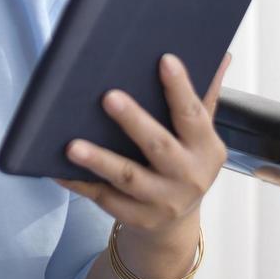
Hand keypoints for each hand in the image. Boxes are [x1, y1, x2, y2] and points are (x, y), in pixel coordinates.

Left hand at [55, 52, 230, 245]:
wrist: (176, 224)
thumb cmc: (185, 163)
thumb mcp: (200, 135)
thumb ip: (205, 97)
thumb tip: (222, 55)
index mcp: (206, 150)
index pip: (193, 115)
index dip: (180, 88)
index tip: (165, 60)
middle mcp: (188, 177)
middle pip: (159, 146)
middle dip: (134, 121)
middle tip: (108, 97)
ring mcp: (162, 201)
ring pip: (128, 177)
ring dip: (99, 160)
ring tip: (72, 145)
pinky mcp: (136, 217)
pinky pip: (104, 198)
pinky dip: (80, 184)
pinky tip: (58, 169)